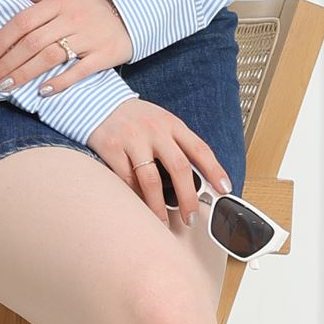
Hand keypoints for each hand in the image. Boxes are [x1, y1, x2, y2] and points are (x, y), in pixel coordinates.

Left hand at [0, 0, 131, 95]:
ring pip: (50, 57)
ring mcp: (89, 37)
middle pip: (32, 43)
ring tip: (6, 87)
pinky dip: (60, 82)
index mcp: (59, 1)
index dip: (1, 40)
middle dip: (7, 63)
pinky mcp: (105, 54)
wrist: (134, 6)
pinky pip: (80, 71)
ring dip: (25, 74)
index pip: (22, 21)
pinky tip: (42, 91)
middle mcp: (72, 18)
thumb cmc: (91, 0)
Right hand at [85, 98, 234, 226]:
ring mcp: (133, 139)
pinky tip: (140, 207)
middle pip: (179, 168)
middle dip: (188, 198)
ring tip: (164, 221)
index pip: (200, 149)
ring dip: (158, 206)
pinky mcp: (112, 148)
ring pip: (151, 180)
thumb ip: (177, 145)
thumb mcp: (161, 122)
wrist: (98, 102)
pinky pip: (126, 180)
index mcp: (172, 124)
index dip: (215, 170)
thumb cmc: (135, 118)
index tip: (225, 189)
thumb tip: (196, 179)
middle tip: (191, 217)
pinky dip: (135, 197)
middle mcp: (155, 130)